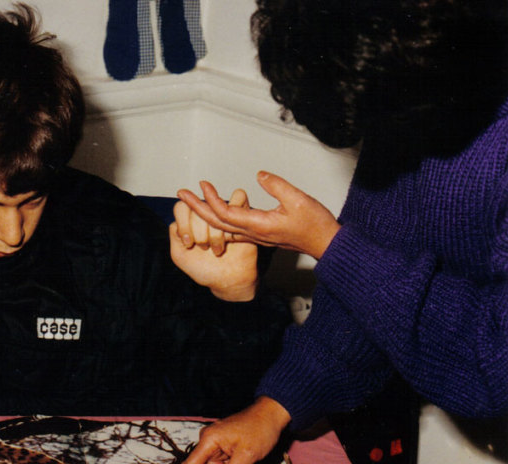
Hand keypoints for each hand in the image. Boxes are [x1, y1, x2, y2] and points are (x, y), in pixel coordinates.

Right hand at [159, 396, 290, 463]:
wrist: (269, 414)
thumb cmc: (260, 432)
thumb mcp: (248, 455)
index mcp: (209, 440)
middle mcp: (207, 441)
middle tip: (245, 459)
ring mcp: (214, 443)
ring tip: (247, 454)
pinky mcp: (221, 445)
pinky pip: (225, 462)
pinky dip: (236, 463)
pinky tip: (246, 453)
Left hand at [170, 186, 257, 301]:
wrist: (228, 280)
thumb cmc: (204, 268)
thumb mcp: (180, 255)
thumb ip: (175, 234)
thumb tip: (180, 219)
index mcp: (189, 220)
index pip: (182, 207)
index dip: (184, 225)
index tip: (188, 244)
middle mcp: (205, 213)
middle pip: (198, 206)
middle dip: (199, 233)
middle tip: (204, 248)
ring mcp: (222, 212)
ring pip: (216, 204)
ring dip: (215, 231)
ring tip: (216, 249)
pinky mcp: (241, 212)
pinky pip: (239, 198)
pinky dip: (233, 219)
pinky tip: (229, 239)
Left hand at [178, 173, 340, 259]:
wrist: (326, 244)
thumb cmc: (315, 224)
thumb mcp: (299, 199)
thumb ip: (277, 186)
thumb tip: (258, 175)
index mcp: (259, 225)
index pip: (226, 214)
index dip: (211, 200)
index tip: (202, 185)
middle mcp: (253, 233)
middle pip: (217, 222)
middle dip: (197, 208)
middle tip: (181, 194)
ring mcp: (255, 236)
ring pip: (223, 227)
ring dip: (205, 214)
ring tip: (192, 202)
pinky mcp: (260, 235)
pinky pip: (233, 230)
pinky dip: (219, 221)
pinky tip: (213, 216)